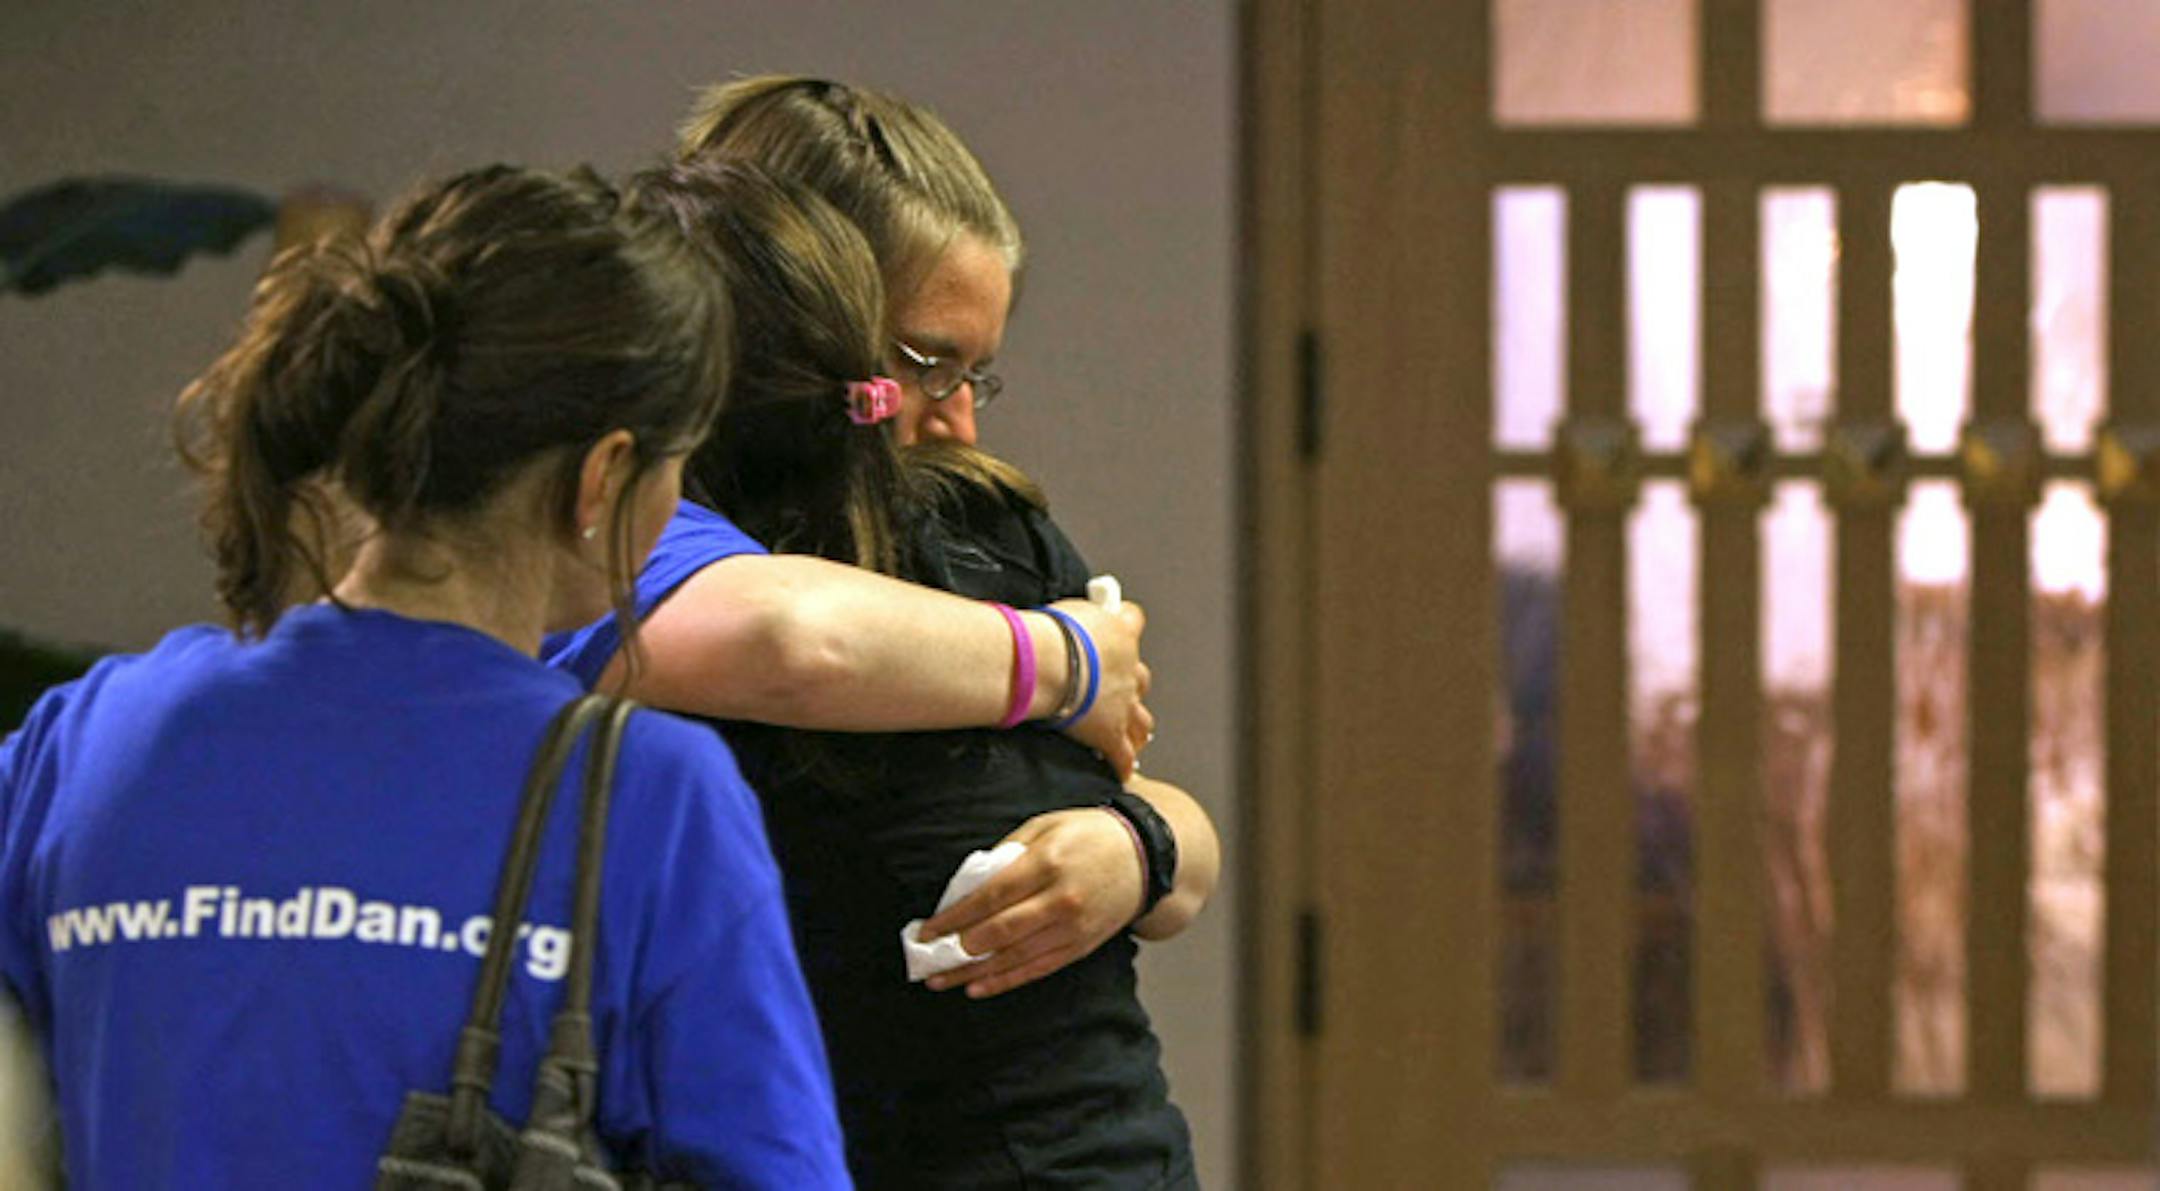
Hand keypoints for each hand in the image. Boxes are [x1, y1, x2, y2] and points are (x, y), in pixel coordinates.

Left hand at [915, 808, 1143, 998]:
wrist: (1144, 855)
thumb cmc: (1088, 835)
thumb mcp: (1045, 826)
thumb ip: (1007, 853)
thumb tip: (968, 885)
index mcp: (1046, 862)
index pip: (989, 897)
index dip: (953, 918)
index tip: (925, 931)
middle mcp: (1060, 898)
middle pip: (998, 932)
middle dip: (957, 949)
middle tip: (926, 960)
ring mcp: (1072, 926)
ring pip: (1014, 957)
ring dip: (973, 972)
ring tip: (941, 980)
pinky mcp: (1081, 945)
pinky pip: (1037, 969)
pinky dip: (1005, 981)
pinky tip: (978, 987)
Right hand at [1051, 598, 1152, 777]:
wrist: (1045, 664)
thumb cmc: (1048, 635)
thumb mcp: (1064, 613)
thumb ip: (1076, 620)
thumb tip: (1069, 624)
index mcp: (1119, 633)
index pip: (1133, 619)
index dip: (1126, 623)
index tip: (1120, 623)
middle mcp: (1127, 669)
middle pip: (1141, 678)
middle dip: (1132, 684)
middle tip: (1119, 689)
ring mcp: (1122, 704)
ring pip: (1141, 721)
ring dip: (1135, 727)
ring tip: (1130, 734)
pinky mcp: (1110, 733)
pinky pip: (1123, 755)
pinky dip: (1123, 765)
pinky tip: (1121, 771)